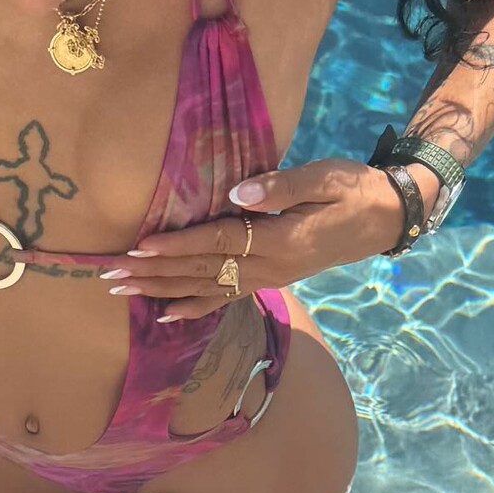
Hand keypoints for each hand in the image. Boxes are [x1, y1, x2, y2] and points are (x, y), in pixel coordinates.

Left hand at [102, 158, 423, 318]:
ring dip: (161, 290)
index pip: (219, 242)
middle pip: (202, 271)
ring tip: (122, 291)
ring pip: (206, 288)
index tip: (140, 246)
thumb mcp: (324, 179)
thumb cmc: (352, 190)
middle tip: (110, 275)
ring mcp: (269, 278)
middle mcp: (269, 267)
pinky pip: (225, 298)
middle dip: (154, 273)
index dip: (178, 244)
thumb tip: (237, 193)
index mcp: (279, 240)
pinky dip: (194, 306)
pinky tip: (167, 313)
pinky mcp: (270, 279)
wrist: (383, 218)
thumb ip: (281, 186)